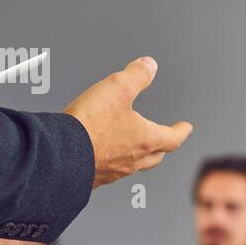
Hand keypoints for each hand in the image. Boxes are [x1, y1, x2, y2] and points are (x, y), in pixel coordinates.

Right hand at [63, 57, 192, 188]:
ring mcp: (114, 172)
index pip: (173, 138)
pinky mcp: (94, 179)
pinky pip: (111, 173)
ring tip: (135, 149)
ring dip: (139, 156)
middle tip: (165, 140)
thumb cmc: (90, 124)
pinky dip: (115, 164)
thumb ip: (136, 75)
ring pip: (134, 166)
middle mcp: (133, 160)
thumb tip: (150, 65)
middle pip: (155, 156)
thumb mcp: (117, 88)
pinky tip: (105, 159)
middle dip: (162, 146)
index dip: (181, 131)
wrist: (59, 155)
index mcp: (145, 140)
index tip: (186, 128)